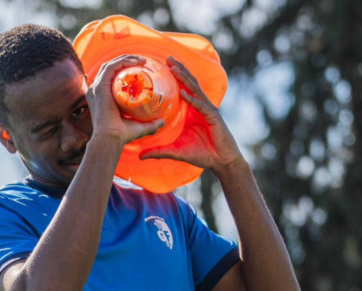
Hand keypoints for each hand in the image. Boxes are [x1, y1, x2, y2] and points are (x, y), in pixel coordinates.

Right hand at [86, 55, 164, 145]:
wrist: (110, 139)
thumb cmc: (122, 136)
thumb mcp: (138, 127)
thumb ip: (150, 125)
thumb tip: (162, 122)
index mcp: (102, 97)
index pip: (111, 77)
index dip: (125, 69)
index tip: (141, 69)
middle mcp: (97, 91)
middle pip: (110, 68)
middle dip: (126, 61)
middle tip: (143, 62)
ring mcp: (97, 88)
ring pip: (111, 65)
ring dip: (126, 59)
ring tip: (142, 60)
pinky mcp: (99, 87)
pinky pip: (111, 67)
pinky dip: (123, 62)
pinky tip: (136, 62)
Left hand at [139, 56, 244, 170]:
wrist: (221, 162)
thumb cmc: (201, 154)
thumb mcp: (175, 151)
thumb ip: (158, 151)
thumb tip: (140, 156)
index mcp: (191, 110)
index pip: (182, 89)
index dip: (174, 77)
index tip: (161, 67)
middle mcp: (199, 106)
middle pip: (188, 84)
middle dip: (178, 70)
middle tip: (167, 58)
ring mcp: (207, 110)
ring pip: (194, 90)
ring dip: (184, 78)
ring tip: (173, 67)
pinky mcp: (213, 117)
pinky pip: (200, 106)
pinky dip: (191, 99)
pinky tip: (183, 92)